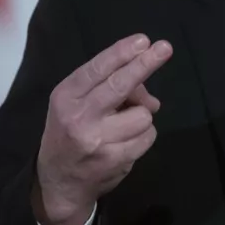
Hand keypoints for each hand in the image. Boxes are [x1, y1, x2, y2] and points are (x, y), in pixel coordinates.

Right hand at [32, 34, 172, 224]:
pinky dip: (144, 136)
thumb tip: (151, 98)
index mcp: (66, 97)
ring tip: (124, 127)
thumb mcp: (77, 105)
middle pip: (120, 85)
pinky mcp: (114, 160)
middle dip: (145, 64)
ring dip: (142, 116)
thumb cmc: (71, 132)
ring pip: (143, 114)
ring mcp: (97, 140)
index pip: (97, 69)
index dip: (122, 52)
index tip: (143, 40)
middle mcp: (78, 117)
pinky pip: (148, 136)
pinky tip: (126, 142)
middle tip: (165, 48)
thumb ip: (108, 89)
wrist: (59, 183)